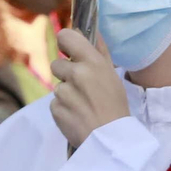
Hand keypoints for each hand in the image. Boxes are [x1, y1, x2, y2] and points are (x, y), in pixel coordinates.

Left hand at [50, 28, 129, 146]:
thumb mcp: (112, 76)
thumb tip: (90, 30)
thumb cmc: (116, 106)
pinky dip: (64, 109)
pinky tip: (77, 116)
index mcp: (92, 62)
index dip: (66, 44)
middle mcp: (76, 74)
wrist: (111, 140)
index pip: (65, 36)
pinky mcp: (55, 109)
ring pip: (58, 86)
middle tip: (83, 88)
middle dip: (66, 74)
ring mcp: (63, 92)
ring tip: (83, 106)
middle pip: (57, 64)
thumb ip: (99, 52)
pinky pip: (55, 103)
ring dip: (67, 94)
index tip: (71, 52)